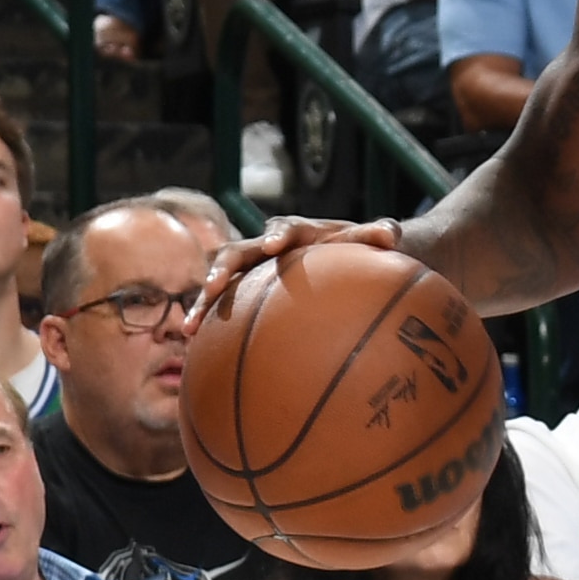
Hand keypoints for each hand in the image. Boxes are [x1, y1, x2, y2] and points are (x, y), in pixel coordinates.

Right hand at [192, 212, 399, 325]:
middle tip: (212, 287)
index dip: (279, 235)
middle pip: (236, 253)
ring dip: (204, 303)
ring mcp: (253, 268)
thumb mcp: (376, 240)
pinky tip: (197, 350)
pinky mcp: (246, 289)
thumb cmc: (362, 248)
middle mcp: (266, 246)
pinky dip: (210, 323)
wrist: (347, 255)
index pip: (285, 229)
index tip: (273, 246)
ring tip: (189, 329)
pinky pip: (223, 306)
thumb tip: (389, 235)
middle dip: (222, 269)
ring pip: (220, 280)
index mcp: (298, 232)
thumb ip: (382, 234)